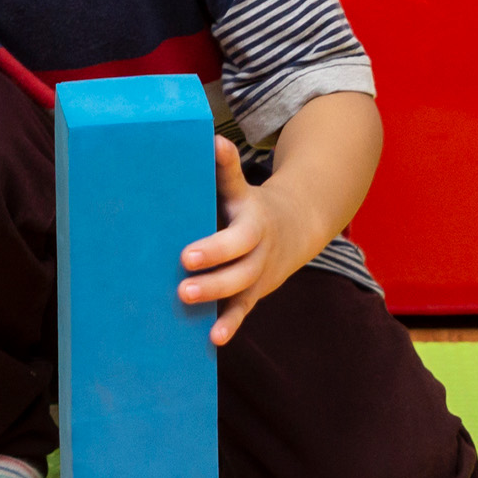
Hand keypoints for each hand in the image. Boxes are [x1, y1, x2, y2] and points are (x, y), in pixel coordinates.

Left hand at [178, 137, 324, 346]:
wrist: (296, 226)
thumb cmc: (247, 205)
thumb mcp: (239, 186)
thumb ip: (224, 168)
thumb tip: (209, 139)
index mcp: (251, 217)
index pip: (235, 229)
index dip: (214, 241)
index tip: (187, 251)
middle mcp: (258, 246)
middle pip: (239, 259)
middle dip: (212, 266)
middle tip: (182, 267)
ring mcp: (259, 271)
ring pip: (241, 286)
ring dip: (216, 294)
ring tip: (185, 297)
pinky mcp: (255, 291)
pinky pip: (244, 309)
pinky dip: (230, 323)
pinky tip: (213, 338)